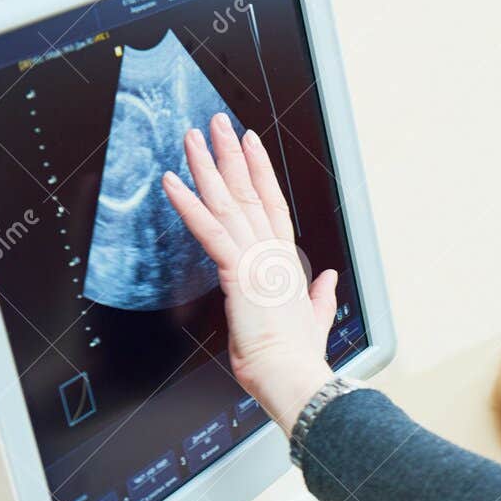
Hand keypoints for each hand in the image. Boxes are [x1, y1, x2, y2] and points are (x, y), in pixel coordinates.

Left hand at [162, 113, 336, 434]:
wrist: (292, 375)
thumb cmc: (297, 356)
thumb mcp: (315, 319)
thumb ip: (321, 295)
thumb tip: (329, 279)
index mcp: (287, 263)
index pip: (272, 207)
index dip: (260, 173)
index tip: (250, 145)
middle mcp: (273, 253)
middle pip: (249, 193)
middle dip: (232, 155)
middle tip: (218, 124)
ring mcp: (256, 259)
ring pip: (228, 203)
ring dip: (208, 167)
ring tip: (192, 137)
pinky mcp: (238, 271)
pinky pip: (209, 230)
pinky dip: (188, 204)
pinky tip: (171, 181)